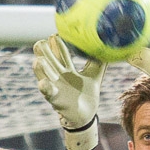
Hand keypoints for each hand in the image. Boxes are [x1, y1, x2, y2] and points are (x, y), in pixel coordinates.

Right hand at [33, 34, 106, 149]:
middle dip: (43, 51)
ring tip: (39, 60)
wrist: (86, 115)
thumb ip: (99, 63)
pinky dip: (45, 88)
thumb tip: (109, 47)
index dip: (57, 44)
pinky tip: (43, 83)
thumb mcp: (94, 76)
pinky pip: (47, 93)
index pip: (60, 52)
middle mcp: (58, 75)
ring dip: (41, 68)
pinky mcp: (55, 99)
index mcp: (66, 69)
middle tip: (42, 43)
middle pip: (47, 59)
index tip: (55, 34)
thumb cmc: (87, 94)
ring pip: (43, 74)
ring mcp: (55, 86)